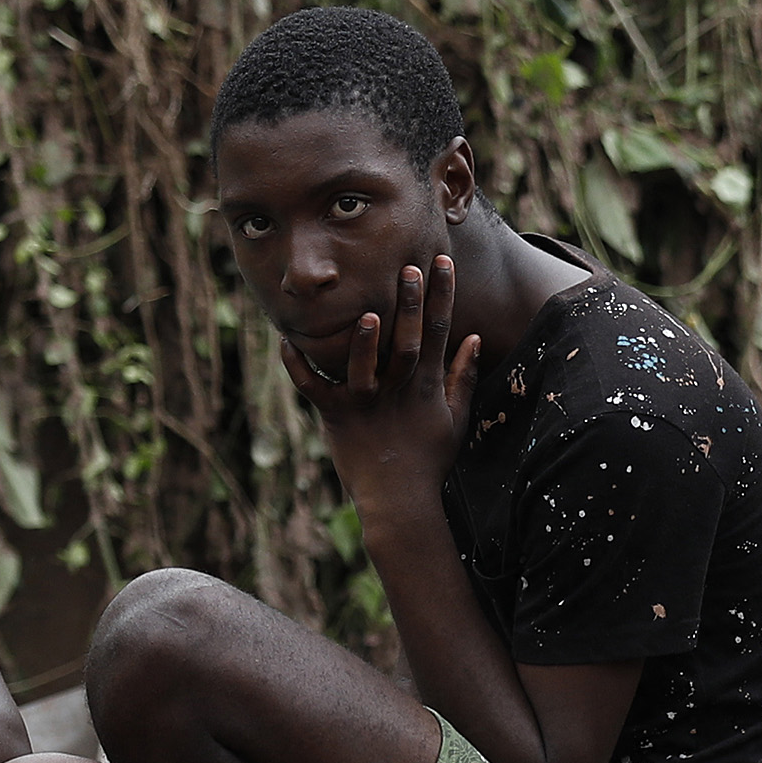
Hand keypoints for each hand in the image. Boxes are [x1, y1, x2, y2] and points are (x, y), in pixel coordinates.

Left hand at [288, 250, 480, 490]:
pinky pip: (313, 387)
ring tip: (368, 312)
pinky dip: (299, 366)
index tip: (442, 261)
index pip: (440, 331)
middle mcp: (397, 390)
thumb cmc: (429, 458)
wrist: (400, 501)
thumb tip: (475, 339)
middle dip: (410, 304)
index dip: (442, 295)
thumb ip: (462, 376)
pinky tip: (287, 341)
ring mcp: (365, 403)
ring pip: (365, 367)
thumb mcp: (455, 417)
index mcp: (425, 385)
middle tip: (409, 267)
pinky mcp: (336, 416)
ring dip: (366, 342)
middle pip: (408, 341)